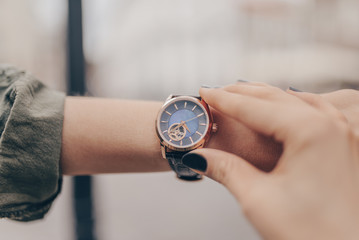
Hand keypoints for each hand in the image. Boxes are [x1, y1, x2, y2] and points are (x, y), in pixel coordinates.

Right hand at [183, 83, 358, 238]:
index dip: (224, 99)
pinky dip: (291, 106)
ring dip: (266, 98)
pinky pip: (316, 113)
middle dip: (242, 94)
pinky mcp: (346, 148)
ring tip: (242, 97)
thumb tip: (200, 157)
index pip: (255, 107)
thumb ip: (227, 170)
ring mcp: (343, 136)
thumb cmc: (316, 236)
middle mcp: (332, 127)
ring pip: (297, 102)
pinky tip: (283, 108)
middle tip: (216, 94)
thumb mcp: (259, 200)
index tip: (205, 94)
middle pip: (276, 98)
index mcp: (312, 133)